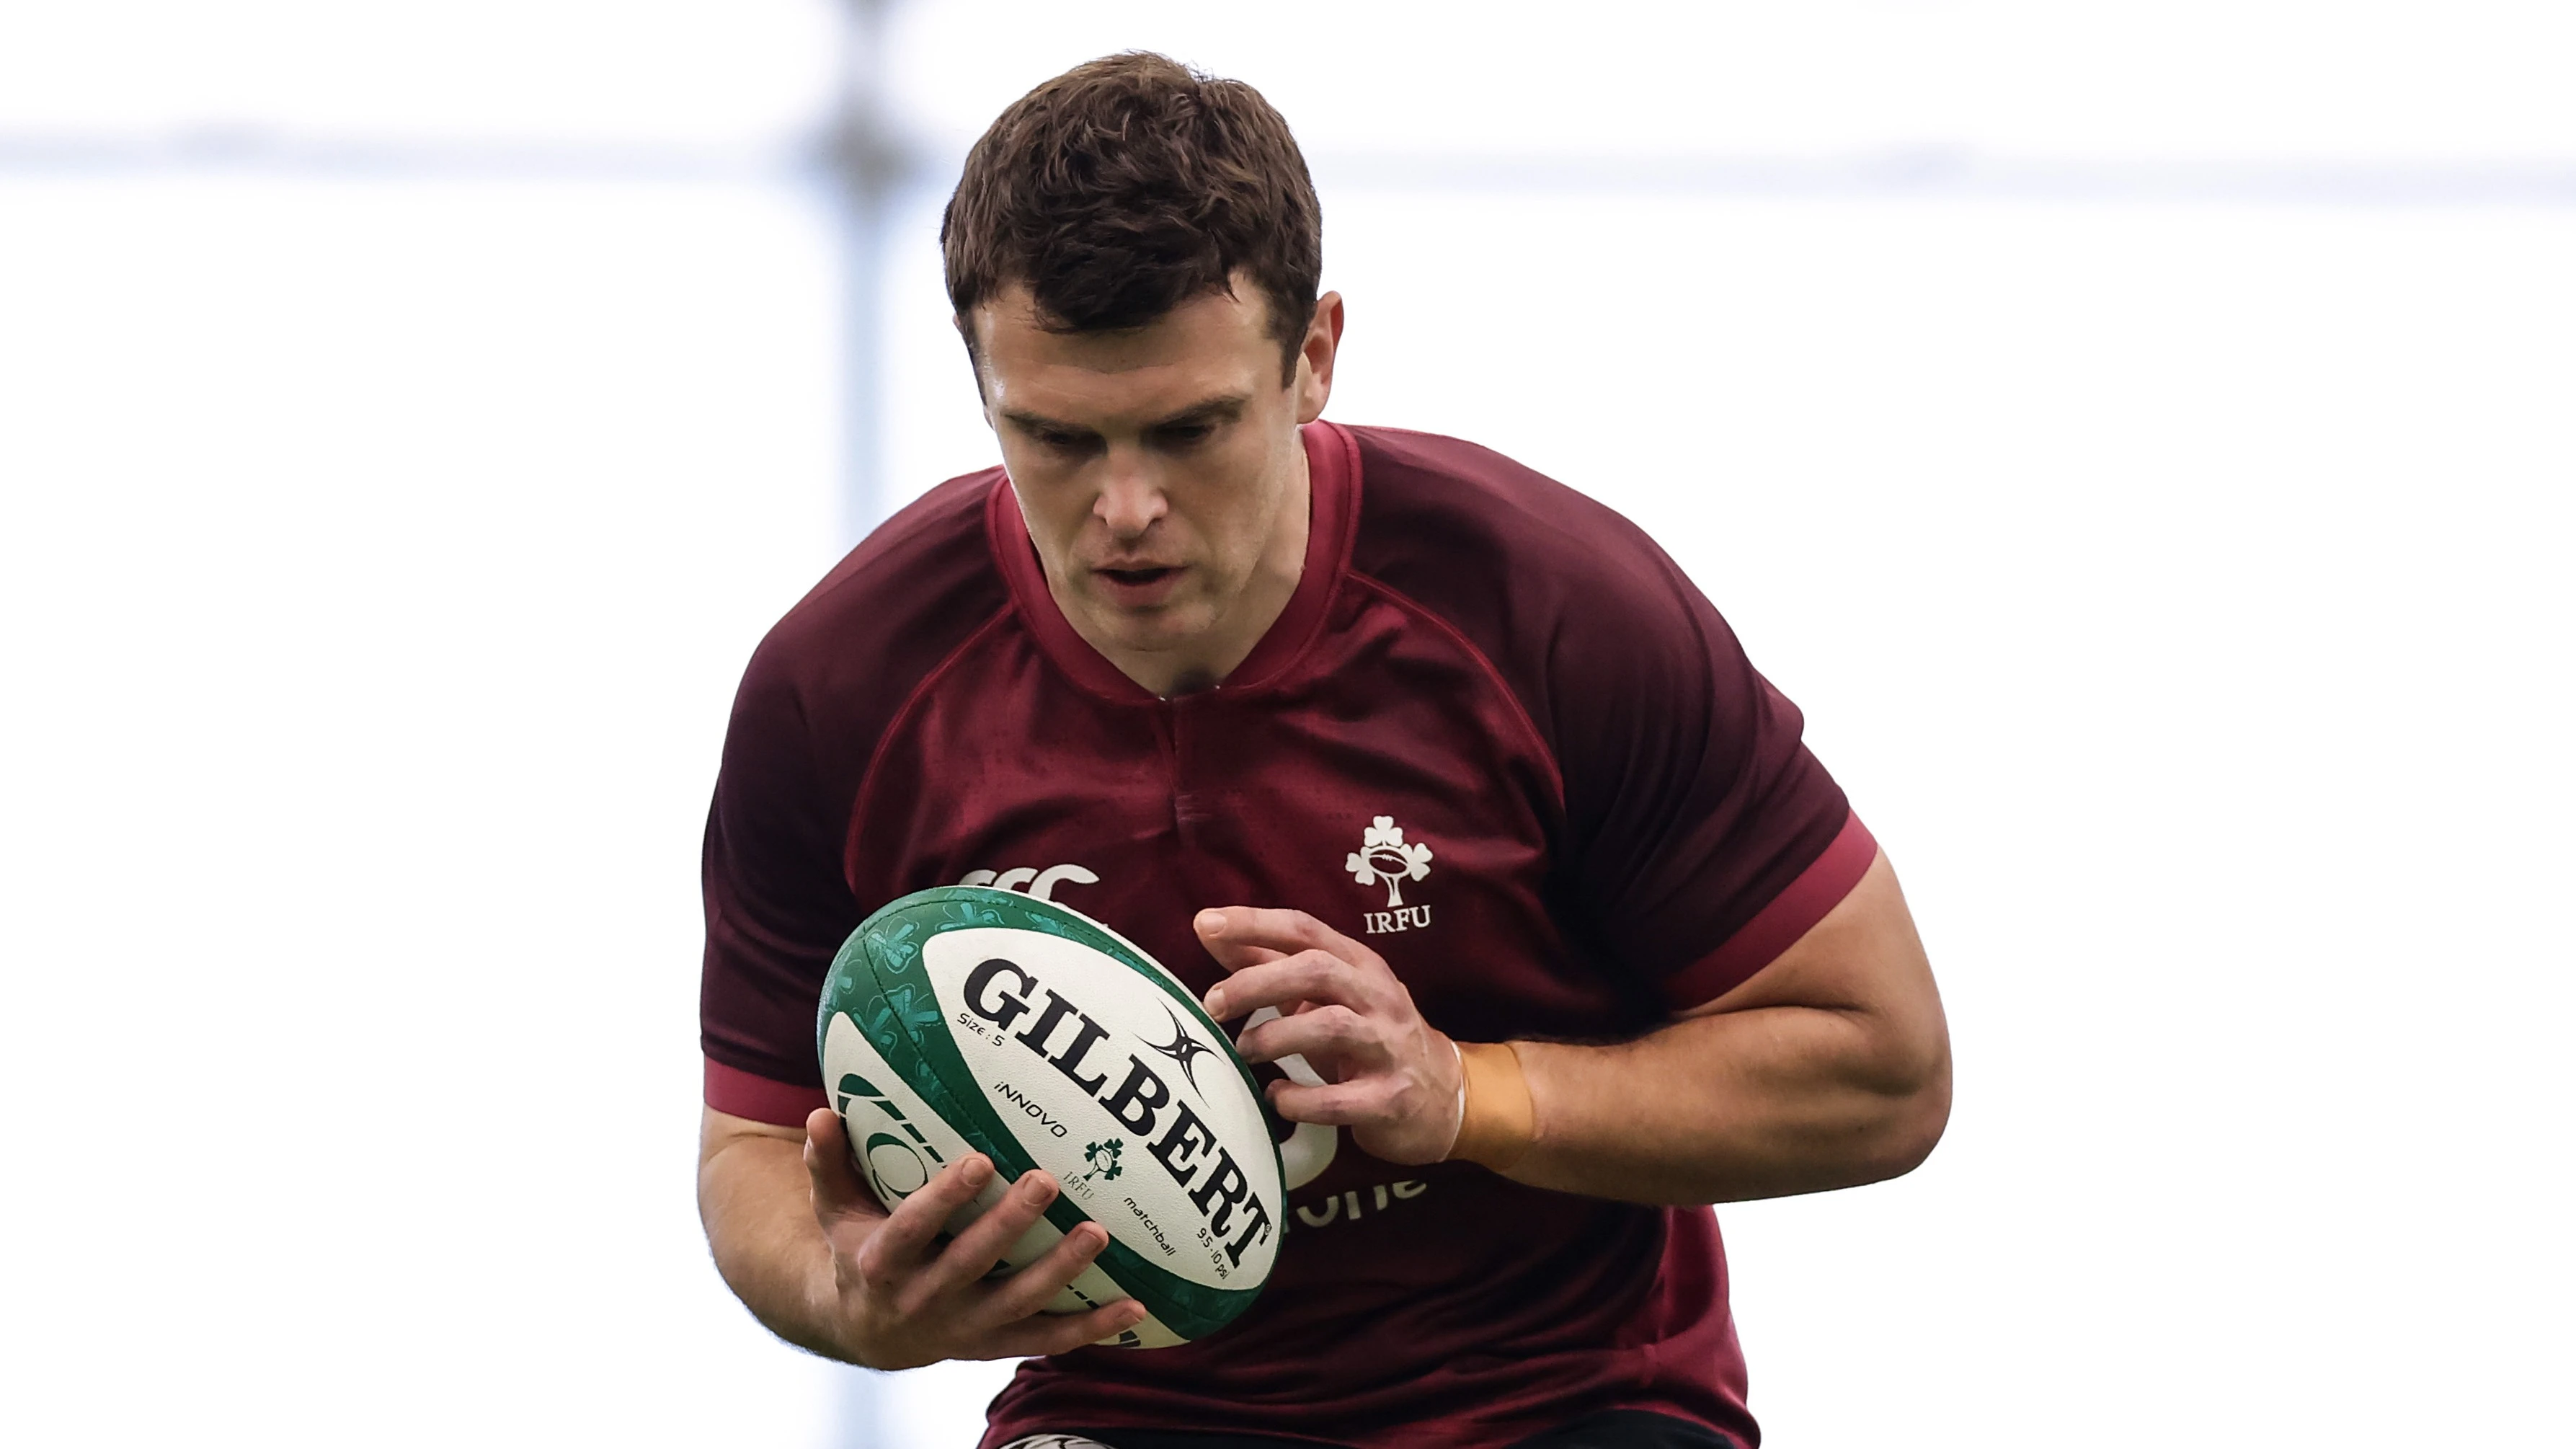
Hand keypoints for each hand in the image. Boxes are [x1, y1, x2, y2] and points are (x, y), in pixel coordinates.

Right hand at [800, 1108, 1144, 1367]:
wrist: (869, 1331)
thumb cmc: (859, 1247)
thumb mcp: (834, 1209)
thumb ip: (829, 1162)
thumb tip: (821, 1113)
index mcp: (882, 1262)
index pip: (913, 1228)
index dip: (944, 1198)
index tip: (979, 1161)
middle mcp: (924, 1299)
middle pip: (972, 1262)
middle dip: (1011, 1225)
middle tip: (1048, 1181)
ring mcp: (964, 1327)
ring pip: (1018, 1303)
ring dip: (1060, 1272)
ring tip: (1098, 1235)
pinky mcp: (996, 1345)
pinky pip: (1048, 1339)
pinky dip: (1093, 1328)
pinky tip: (1135, 1306)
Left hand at [1194, 907, 1463, 1165]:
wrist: (1446, 1096)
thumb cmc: (1369, 1037)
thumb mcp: (1327, 996)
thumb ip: (1273, 964)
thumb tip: (1211, 931)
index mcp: (1360, 965)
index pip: (1305, 930)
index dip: (1255, 923)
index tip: (1206, 924)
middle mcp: (1378, 998)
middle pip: (1316, 971)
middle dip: (1257, 982)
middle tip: (1214, 1003)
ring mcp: (1389, 1048)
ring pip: (1331, 1027)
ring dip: (1275, 1036)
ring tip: (1244, 1051)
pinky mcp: (1390, 1099)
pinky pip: (1338, 1100)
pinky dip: (1299, 1099)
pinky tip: (1277, 1097)